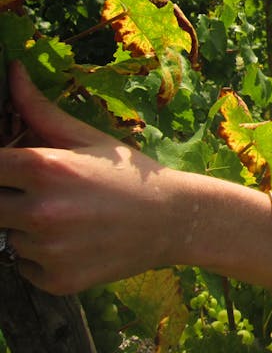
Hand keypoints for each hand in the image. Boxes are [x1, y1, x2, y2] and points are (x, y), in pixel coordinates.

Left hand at [0, 62, 178, 293]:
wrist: (173, 219)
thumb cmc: (128, 174)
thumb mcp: (88, 138)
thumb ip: (40, 109)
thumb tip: (11, 71)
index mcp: (45, 168)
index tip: (10, 170)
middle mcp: (41, 211)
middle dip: (8, 198)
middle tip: (43, 194)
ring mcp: (48, 250)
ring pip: (8, 238)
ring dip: (26, 229)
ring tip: (69, 219)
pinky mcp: (56, 280)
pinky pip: (25, 267)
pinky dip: (42, 257)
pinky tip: (75, 242)